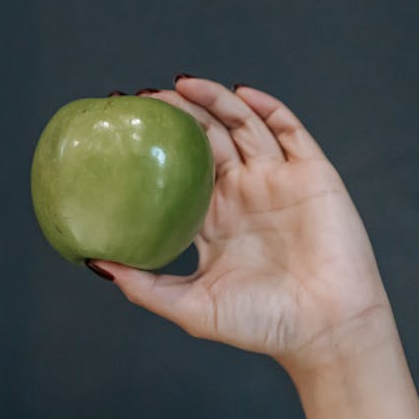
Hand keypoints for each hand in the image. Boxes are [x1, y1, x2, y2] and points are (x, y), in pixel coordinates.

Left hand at [88, 77, 418, 418]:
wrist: (325, 334)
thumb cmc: (259, 325)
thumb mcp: (190, 306)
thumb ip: (144, 286)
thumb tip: (93, 262)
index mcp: (213, 216)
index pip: (177, 167)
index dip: (153, 143)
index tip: (121, 124)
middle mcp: (242, 191)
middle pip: (207, 136)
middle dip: (178, 112)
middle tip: (145, 96)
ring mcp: (276, 180)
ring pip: (243, 125)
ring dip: (215, 99)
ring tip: (182, 83)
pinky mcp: (312, 176)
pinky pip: (290, 131)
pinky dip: (268, 108)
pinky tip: (242, 93)